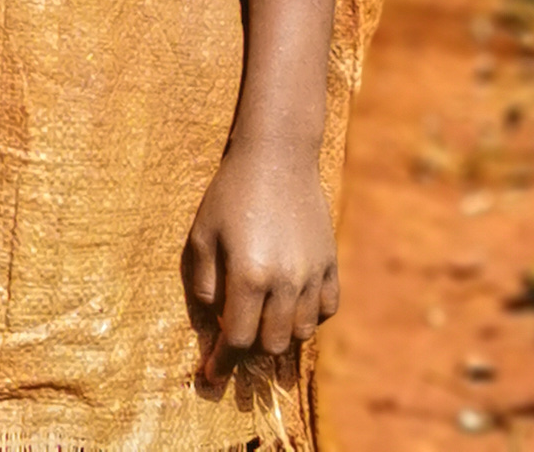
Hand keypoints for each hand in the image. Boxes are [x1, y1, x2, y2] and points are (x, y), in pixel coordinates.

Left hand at [186, 139, 338, 380]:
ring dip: (279, 334)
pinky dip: (309, 317)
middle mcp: (285, 281)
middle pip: (272, 344)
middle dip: (250, 348)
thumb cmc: (231, 192)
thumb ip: (204, 284)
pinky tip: (290, 304)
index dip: (222, 362)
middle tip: (236, 334)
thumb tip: (214, 321)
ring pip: (301, 332)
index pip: (237, 338)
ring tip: (262, 317)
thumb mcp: (203, 234)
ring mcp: (313, 274)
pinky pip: (326, 310)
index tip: (211, 377)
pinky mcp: (330, 263)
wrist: (277, 155)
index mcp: (249, 274)